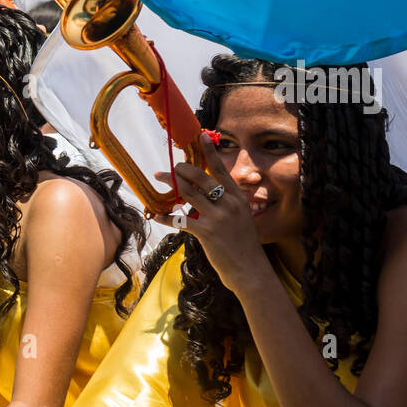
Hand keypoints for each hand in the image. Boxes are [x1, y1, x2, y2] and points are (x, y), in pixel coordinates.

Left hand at [151, 131, 269, 291]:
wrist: (250, 270)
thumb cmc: (243, 245)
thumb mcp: (241, 218)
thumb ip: (226, 204)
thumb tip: (205, 195)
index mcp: (238, 198)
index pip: (221, 170)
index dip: (210, 152)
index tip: (201, 136)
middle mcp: (229, 204)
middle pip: (201, 177)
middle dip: (182, 169)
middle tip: (169, 168)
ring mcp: (218, 217)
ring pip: (189, 193)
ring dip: (172, 185)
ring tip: (160, 178)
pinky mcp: (207, 233)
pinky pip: (181, 220)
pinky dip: (167, 217)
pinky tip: (156, 215)